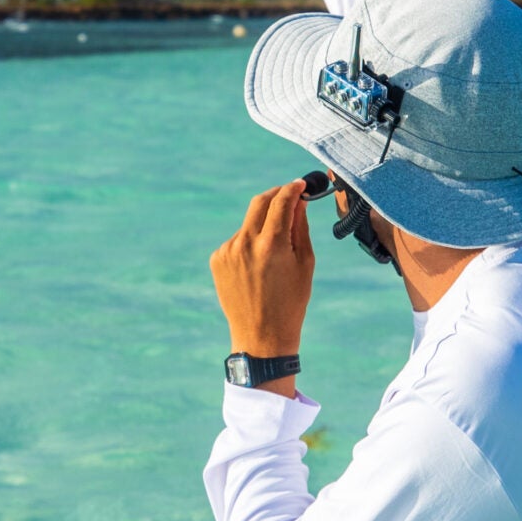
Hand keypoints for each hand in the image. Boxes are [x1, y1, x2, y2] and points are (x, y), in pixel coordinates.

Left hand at [209, 181, 314, 369]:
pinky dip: (249, 244)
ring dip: (263, 225)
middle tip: (288, 196)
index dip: (293, 188)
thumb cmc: (290, 302)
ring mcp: (228, 251)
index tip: (301, 184)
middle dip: (276, 195)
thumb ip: (300, 227)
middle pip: (259, 202)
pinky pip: (237, 241)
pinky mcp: (217, 259)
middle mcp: (246, 243)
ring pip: (248, 224)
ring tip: (275, 252)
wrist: (261, 335)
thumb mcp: (305, 264)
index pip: (282, 201)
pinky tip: (258, 267)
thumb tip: (299, 201)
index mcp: (272, 244)